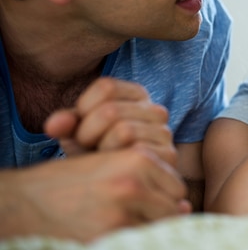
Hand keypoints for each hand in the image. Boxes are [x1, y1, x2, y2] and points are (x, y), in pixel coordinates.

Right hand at [4, 147, 190, 242]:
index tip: (140, 202)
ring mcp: (123, 210)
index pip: (176, 185)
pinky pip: (142, 239)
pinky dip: (135, 238)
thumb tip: (185, 206)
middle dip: (159, 214)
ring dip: (147, 227)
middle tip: (131, 215)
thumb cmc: (71, 184)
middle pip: (173, 206)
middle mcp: (134, 181)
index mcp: (136, 157)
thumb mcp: (110, 165)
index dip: (162, 197)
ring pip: (160, 225)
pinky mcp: (111, 234)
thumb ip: (150, 177)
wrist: (24, 203)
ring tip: (121, 222)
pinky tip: (115, 232)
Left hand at [44, 78, 175, 166]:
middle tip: (87, 151)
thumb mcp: (77, 135)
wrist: (120, 185)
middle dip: (88, 135)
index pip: (106, 87)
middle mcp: (156, 110)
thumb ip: (64, 125)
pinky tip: (116, 172)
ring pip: (124, 131)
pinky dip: (118, 165)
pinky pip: (137, 154)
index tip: (80, 129)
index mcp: (136, 95)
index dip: (83, 110)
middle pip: (111, 110)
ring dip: (102, 151)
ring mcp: (165, 133)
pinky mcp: (169, 156)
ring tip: (101, 161)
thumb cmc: (96, 154)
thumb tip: (52, 126)